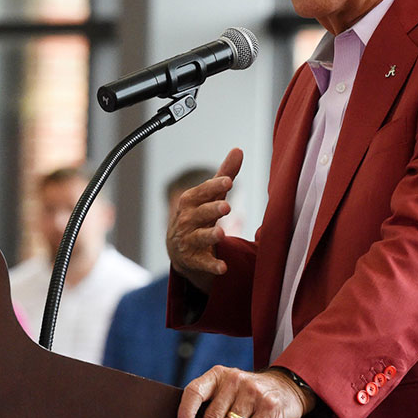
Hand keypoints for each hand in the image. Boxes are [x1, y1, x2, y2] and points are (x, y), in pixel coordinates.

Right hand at [166, 148, 242, 292]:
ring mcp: (188, 241)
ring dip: (209, 236)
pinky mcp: (193, 260)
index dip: (214, 187)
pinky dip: (212, 266)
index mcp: (190, 202)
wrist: (179, 248)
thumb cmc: (198, 216)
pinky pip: (203, 263)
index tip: (228, 181)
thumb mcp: (210, 196)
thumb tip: (238, 149)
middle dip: (211, 210)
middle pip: (199, 214)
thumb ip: (224, 175)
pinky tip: (223, 267)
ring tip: (221, 235)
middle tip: (226, 207)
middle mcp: (186, 221)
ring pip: (199, 238)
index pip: (202, 192)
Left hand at [177, 366, 314, 417]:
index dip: (186, 411)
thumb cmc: (249, 393)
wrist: (286, 386)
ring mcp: (253, 391)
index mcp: (218, 375)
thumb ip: (214, 401)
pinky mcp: (269, 405)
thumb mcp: (229, 388)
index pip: (195, 391)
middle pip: (213, 417)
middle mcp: (234, 380)